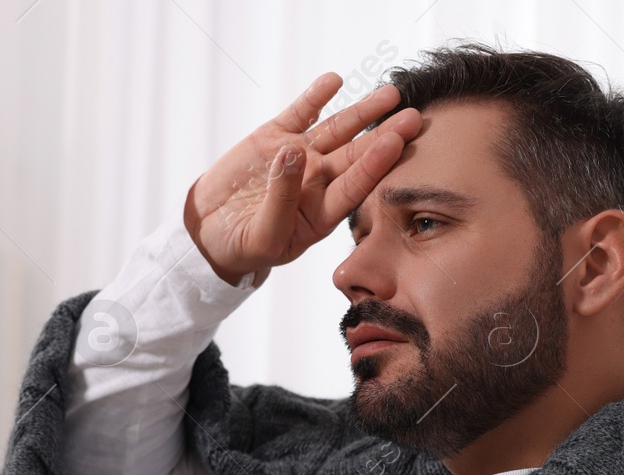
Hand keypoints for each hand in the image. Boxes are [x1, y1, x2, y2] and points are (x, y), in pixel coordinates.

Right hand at [184, 73, 421, 285]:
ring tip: (390, 93)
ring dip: (363, 111)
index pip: (356, 184)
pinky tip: (335, 81)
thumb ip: (281, 197)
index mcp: (322, 211)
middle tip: (414, 117)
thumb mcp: (264, 234)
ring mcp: (299, 156)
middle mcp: (318, 180)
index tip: (397, 143)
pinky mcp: (275, 136)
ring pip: (337, 129)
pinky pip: (301, 112)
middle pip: (357, 154)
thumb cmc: (242, 245)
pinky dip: (316, 97)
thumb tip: (292, 152)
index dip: (376, 164)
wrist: (209, 231)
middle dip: (385, 135)